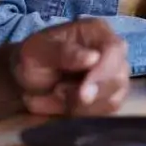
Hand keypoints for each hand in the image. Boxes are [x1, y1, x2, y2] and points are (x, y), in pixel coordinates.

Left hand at [11, 19, 129, 115]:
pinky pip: (103, 114)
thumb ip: (64, 53)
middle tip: (58, 94)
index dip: (103, 72)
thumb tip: (93, 58)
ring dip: (79, 106)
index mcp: (98, 31)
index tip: (83, 94)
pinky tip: (60, 106)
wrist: (28, 79)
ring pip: (111, 101)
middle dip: (88, 95)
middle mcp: (113, 52)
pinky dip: (79, 115)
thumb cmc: (34, 58)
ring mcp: (115, 76)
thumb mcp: (39, 51)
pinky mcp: (110, 98)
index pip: (115, 49)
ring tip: (54, 95)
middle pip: (118, 79)